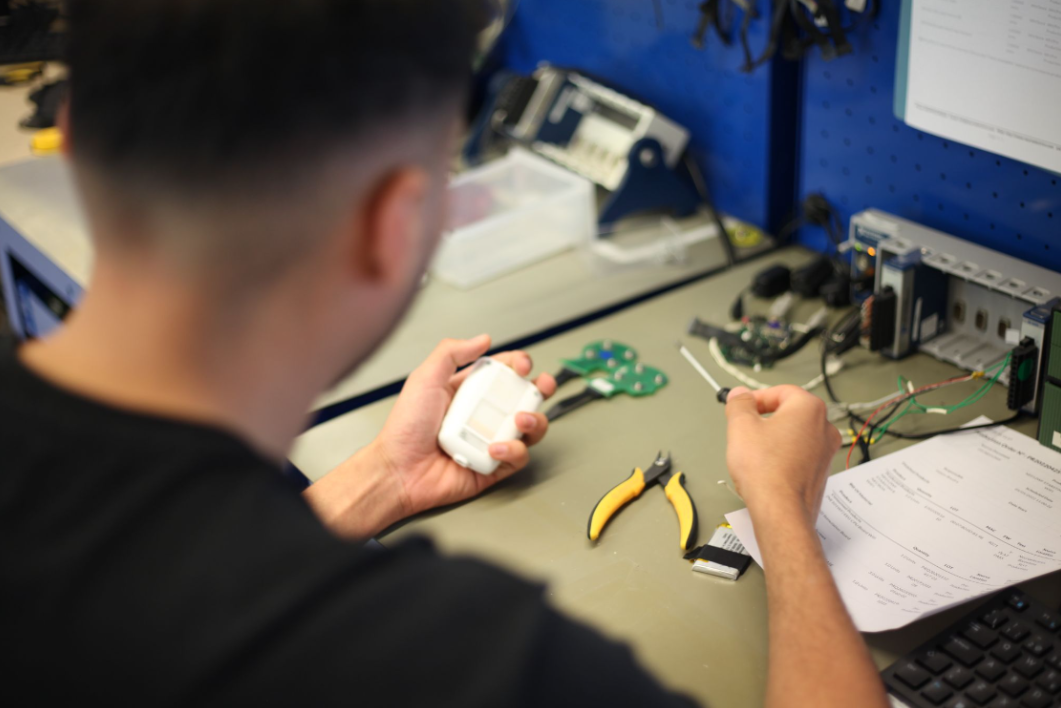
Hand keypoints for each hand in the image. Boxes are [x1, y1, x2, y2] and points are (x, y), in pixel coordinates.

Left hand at [374, 335, 556, 518]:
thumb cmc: (405, 428)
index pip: (504, 372)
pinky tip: (495, 448)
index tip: (522, 366)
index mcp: (469, 391)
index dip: (519, 365)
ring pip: (530, 428)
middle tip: (542, 386)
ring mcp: (491, 440)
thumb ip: (451, 352)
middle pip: (524, 398)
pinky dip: (512, 450)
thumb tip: (482, 338)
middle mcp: (483, 415)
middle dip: (540, 389)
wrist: (398, 470)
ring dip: (534, 420)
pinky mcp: (494, 466)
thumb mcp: (425, 378)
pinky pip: (517, 457)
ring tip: (520, 419)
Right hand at [724, 385, 840, 523]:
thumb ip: (740, 404)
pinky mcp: (820, 473)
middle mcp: (824, 428)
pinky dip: (782, 457)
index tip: (742, 407)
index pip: (780, 391)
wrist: (780, 511)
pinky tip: (765, 468)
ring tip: (753, 451)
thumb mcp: (741, 426)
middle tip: (745, 428)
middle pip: (789, 412)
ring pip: (794, 435)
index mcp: (809, 408)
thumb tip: (740, 395)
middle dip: (765, 418)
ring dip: (774, 438)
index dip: (756, 398)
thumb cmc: (766, 471)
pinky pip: (799, 455)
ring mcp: (825, 452)